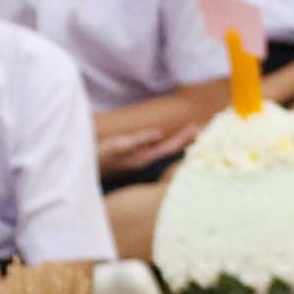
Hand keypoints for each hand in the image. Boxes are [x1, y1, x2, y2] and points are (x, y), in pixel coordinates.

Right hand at [96, 95, 211, 168]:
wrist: (86, 168)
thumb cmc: (101, 156)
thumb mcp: (118, 146)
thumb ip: (138, 140)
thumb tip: (159, 133)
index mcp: (146, 157)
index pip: (172, 146)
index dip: (186, 137)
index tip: (202, 126)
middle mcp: (147, 159)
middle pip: (173, 147)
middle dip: (188, 137)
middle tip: (206, 125)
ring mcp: (141, 158)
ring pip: (166, 148)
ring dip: (180, 138)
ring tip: (194, 130)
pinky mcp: (135, 156)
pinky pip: (157, 147)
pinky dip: (167, 140)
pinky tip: (169, 136)